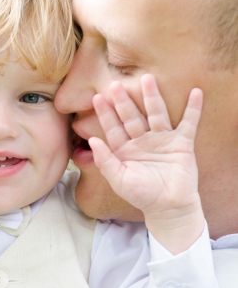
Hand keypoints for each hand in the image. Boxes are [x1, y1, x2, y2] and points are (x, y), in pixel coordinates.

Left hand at [90, 74, 203, 253]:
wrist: (168, 208)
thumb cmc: (141, 195)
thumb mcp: (119, 179)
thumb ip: (105, 161)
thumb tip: (92, 141)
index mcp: (125, 149)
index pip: (113, 127)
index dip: (105, 113)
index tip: (97, 98)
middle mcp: (142, 140)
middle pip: (132, 116)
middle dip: (124, 101)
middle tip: (116, 84)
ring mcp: (162, 140)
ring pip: (156, 114)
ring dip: (152, 97)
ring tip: (147, 79)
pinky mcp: (182, 143)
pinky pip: (188, 123)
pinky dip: (193, 109)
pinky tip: (195, 92)